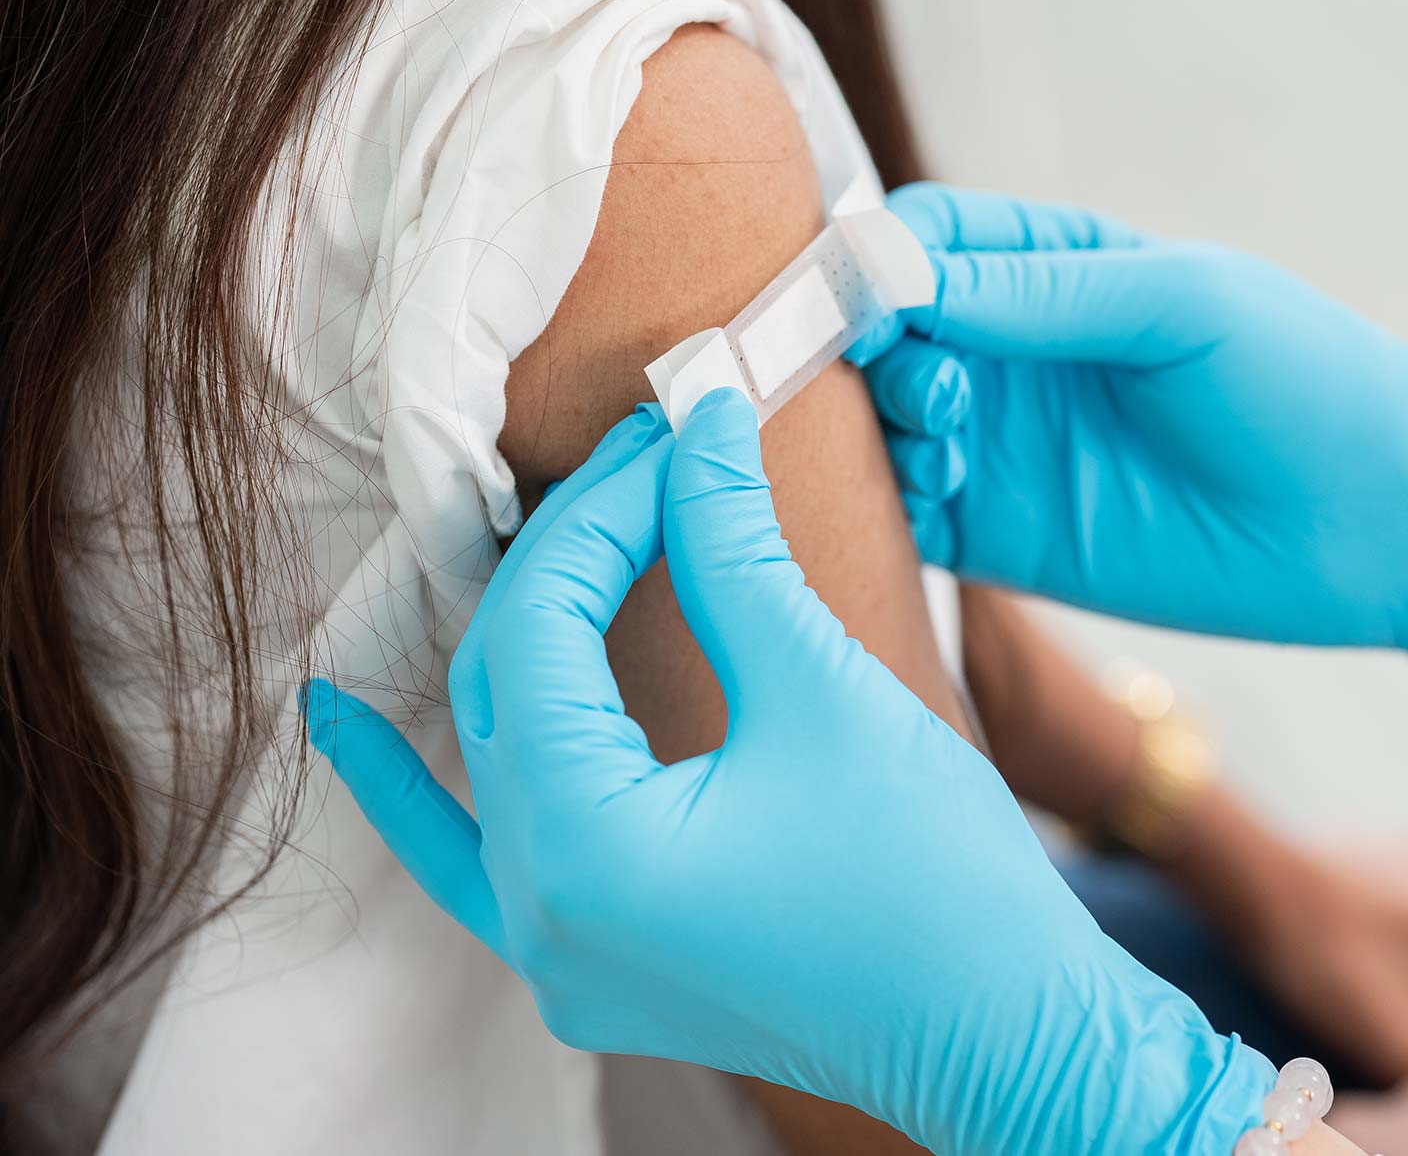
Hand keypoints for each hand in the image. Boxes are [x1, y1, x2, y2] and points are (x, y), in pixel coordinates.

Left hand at [305, 393, 1270, 1155]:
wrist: (1005, 1034)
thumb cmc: (937, 882)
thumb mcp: (824, 692)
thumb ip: (732, 550)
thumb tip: (697, 427)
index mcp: (582, 847)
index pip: (542, 622)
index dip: (606, 507)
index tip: (677, 430)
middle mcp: (538, 915)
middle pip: (503, 681)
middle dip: (571, 558)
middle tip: (652, 466)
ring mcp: (555, 956)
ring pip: (480, 761)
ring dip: (501, 647)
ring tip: (515, 541)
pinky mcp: (594, 967)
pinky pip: (475, 855)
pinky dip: (428, 778)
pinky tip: (347, 721)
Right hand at [848, 183, 1407, 674]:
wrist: (1386, 520)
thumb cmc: (1306, 381)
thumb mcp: (1177, 304)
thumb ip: (1039, 292)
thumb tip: (901, 274)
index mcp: (1056, 269)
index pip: (924, 240)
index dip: (876, 258)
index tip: (867, 290)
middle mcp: (1015, 353)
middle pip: (879, 329)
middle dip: (858, 339)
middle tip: (897, 369)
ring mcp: (1006, 445)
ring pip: (878, 420)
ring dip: (874, 417)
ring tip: (943, 428)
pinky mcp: (1008, 537)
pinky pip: (908, 513)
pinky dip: (886, 498)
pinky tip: (931, 486)